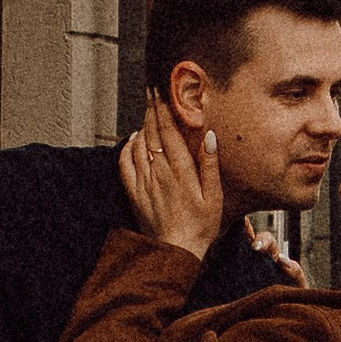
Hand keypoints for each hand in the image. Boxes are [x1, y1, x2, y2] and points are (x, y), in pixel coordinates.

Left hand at [120, 93, 221, 260]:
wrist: (176, 251)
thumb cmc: (200, 226)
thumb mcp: (215, 196)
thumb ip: (210, 164)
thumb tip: (209, 136)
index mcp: (181, 171)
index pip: (169, 131)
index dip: (163, 109)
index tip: (161, 91)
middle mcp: (159, 173)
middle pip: (152, 132)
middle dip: (151, 109)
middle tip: (151, 90)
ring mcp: (144, 182)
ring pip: (139, 144)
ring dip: (142, 125)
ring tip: (147, 111)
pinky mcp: (134, 193)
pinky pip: (125, 163)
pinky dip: (127, 147)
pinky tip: (134, 139)